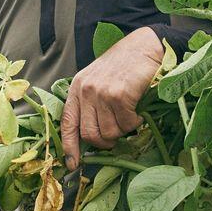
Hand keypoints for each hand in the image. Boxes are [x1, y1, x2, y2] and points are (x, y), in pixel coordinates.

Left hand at [60, 26, 164, 171]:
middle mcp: (86, 90)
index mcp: (77, 88)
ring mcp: (102, 92)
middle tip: (116, 138)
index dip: (69, 147)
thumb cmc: (124, 65)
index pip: (67, 123)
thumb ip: (91, 103)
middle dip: (104, 143)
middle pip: (89, 134)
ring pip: (110, 132)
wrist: (144, 46)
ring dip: (123, 130)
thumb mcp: (98, 80)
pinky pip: (126, 124)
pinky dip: (135, 122)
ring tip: (129, 116)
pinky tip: (138, 111)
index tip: (71, 164)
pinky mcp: (119, 95)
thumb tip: (91, 136)